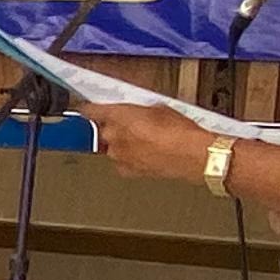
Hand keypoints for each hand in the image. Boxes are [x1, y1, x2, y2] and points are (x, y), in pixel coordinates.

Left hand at [78, 99, 209, 180]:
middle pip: (103, 130)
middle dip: (114, 128)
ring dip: (123, 144)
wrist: (192, 156)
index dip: (89, 110)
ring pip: (112, 147)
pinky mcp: (126, 171)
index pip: (90, 111)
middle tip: (133, 126)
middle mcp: (112, 137)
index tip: (86, 110)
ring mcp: (117, 156)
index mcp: (117, 116)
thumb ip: (138, 110)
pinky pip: (122, 161)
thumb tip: (136, 113)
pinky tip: (147, 154)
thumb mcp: (158, 109)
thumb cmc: (179, 132)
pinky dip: (130, 158)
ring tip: (146, 141)